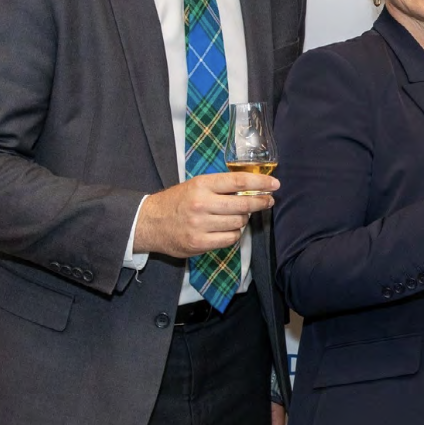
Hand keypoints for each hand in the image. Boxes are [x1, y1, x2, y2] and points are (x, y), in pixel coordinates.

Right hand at [133, 172, 275, 257]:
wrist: (149, 222)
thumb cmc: (177, 202)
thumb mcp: (196, 185)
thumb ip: (221, 186)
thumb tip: (254, 187)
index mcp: (201, 185)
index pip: (239, 182)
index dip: (260, 183)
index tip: (275, 184)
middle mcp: (201, 204)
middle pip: (243, 204)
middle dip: (261, 202)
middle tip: (268, 201)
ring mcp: (200, 225)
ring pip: (238, 223)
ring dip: (243, 219)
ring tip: (236, 216)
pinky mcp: (199, 243)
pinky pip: (230, 239)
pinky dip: (234, 234)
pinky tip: (228, 229)